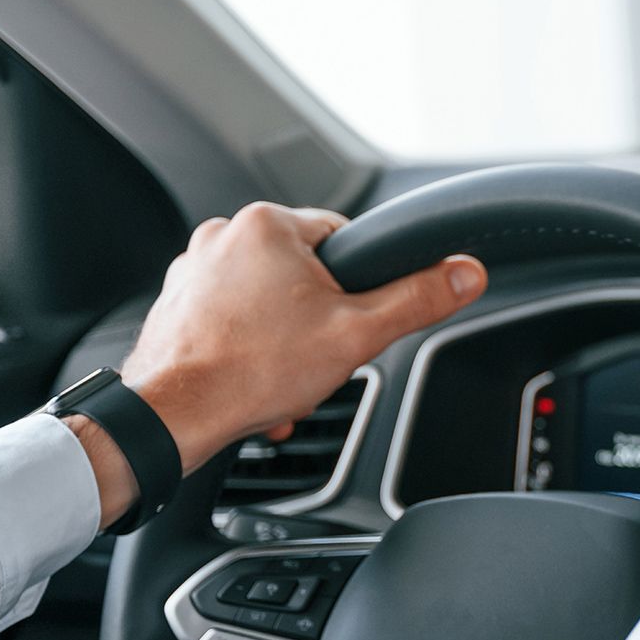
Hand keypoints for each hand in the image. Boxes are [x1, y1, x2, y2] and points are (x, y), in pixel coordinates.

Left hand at [74, 202, 486, 526]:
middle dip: (317, 320)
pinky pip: (230, 321)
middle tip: (315, 355)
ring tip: (282, 375)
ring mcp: (191, 271)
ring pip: (265, 301)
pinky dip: (248, 350)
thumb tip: (465, 273)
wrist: (174, 415)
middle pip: (303, 274)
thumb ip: (417, 299)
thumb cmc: (251, 370)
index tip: (350, 319)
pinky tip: (254, 382)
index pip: (342, 238)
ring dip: (283, 340)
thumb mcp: (357, 334)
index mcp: (267, 224)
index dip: (358, 286)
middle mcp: (222, 236)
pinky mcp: (175, 306)